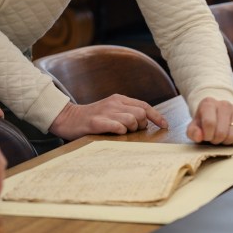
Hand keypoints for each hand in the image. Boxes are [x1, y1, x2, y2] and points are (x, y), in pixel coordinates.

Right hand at [47, 95, 167, 140]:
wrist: (67, 118)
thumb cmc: (92, 117)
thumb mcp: (111, 110)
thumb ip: (126, 112)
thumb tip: (145, 123)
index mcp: (119, 99)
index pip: (144, 106)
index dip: (157, 116)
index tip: (165, 126)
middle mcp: (113, 103)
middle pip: (140, 114)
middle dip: (141, 125)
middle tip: (132, 132)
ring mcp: (105, 112)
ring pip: (131, 120)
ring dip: (130, 130)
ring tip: (121, 133)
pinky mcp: (96, 122)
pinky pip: (117, 127)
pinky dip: (120, 131)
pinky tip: (114, 133)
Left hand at [186, 97, 232, 145]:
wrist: (218, 113)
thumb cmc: (205, 122)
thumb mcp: (194, 127)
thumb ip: (193, 132)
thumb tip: (199, 136)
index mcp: (208, 104)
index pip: (209, 123)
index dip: (207, 136)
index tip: (206, 137)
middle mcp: (224, 104)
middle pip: (222, 132)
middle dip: (217, 140)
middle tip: (215, 138)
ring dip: (227, 141)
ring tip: (223, 137)